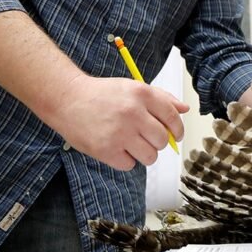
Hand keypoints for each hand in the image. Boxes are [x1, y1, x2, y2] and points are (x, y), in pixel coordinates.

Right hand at [54, 75, 188, 170]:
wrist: (68, 99)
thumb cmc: (101, 94)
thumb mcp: (133, 87)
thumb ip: (161, 97)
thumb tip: (184, 108)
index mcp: (142, 94)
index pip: (172, 116)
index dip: (178, 129)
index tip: (176, 135)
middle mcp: (133, 113)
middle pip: (163, 140)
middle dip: (158, 142)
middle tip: (147, 138)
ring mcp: (119, 133)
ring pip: (150, 156)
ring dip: (144, 153)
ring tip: (131, 143)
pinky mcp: (106, 150)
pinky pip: (129, 165)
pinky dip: (125, 160)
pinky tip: (116, 147)